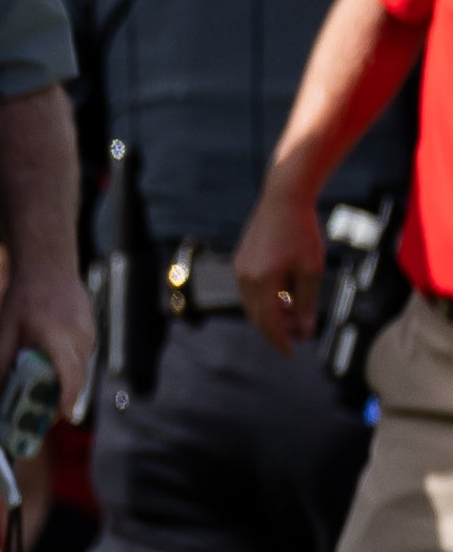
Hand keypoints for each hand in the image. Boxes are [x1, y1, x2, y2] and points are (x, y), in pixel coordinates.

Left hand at [0, 255, 96, 427]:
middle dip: (63, 398)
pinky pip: (81, 357)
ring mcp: (89, 334)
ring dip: (64, 380)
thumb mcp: (3, 333)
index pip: (68, 377)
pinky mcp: (92, 332)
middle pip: (76, 379)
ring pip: (80, 368)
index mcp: (56, 337)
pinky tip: (50, 357)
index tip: (62, 415)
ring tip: (44, 386)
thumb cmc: (21, 302)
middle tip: (45, 414)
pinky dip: (67, 364)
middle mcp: (78, 337)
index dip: (66, 399)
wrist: (47, 268)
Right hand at [237, 183, 327, 353]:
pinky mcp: (241, 259)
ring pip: (252, 303)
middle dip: (275, 329)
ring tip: (294, 312)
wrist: (284, 198)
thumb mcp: (312, 270)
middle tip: (296, 335)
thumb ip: (307, 303)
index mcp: (263, 281)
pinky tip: (284, 293)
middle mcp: (245, 277)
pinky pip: (250, 288)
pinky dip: (265, 298)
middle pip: (256, 316)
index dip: (279, 340)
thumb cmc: (302, 232)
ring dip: (271, 313)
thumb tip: (304, 331)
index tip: (291, 352)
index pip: (268, 322)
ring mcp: (239, 268)